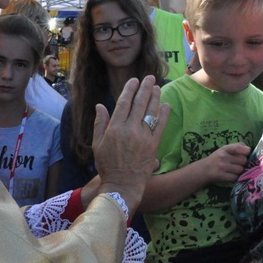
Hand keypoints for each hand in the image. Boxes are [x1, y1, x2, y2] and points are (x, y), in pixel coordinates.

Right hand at [92, 75, 169, 213]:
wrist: (122, 184)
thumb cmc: (107, 165)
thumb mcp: (97, 144)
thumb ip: (99, 123)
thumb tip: (99, 105)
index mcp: (114, 128)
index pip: (123, 103)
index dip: (130, 90)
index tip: (134, 81)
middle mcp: (129, 129)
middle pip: (139, 104)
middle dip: (144, 88)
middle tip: (149, 78)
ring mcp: (143, 137)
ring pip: (150, 112)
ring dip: (155, 97)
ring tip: (157, 86)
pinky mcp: (153, 145)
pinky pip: (160, 126)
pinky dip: (164, 114)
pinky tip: (166, 104)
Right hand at [201, 142, 249, 183]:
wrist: (204, 169)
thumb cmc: (217, 158)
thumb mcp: (224, 149)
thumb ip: (236, 146)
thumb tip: (248, 149)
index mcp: (225, 149)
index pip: (237, 148)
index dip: (245, 150)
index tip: (248, 152)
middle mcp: (223, 157)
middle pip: (243, 160)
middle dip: (243, 163)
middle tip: (238, 163)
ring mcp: (222, 167)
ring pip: (240, 169)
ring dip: (239, 171)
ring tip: (234, 170)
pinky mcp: (222, 176)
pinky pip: (235, 177)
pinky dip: (235, 177)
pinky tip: (230, 175)